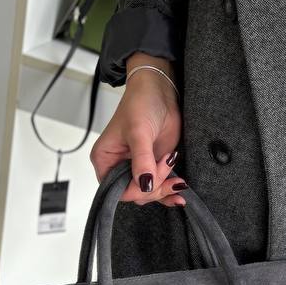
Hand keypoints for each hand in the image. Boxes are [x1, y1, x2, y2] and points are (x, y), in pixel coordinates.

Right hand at [90, 57, 186, 205]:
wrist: (160, 91)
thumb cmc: (140, 104)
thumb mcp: (139, 132)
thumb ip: (141, 160)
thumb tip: (144, 185)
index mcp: (105, 159)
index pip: (115, 190)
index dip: (135, 190)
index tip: (150, 179)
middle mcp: (118, 166)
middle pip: (135, 193)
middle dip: (153, 186)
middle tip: (166, 163)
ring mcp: (138, 167)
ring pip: (149, 192)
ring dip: (164, 187)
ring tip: (175, 170)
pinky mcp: (154, 165)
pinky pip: (160, 186)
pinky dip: (170, 189)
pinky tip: (180, 188)